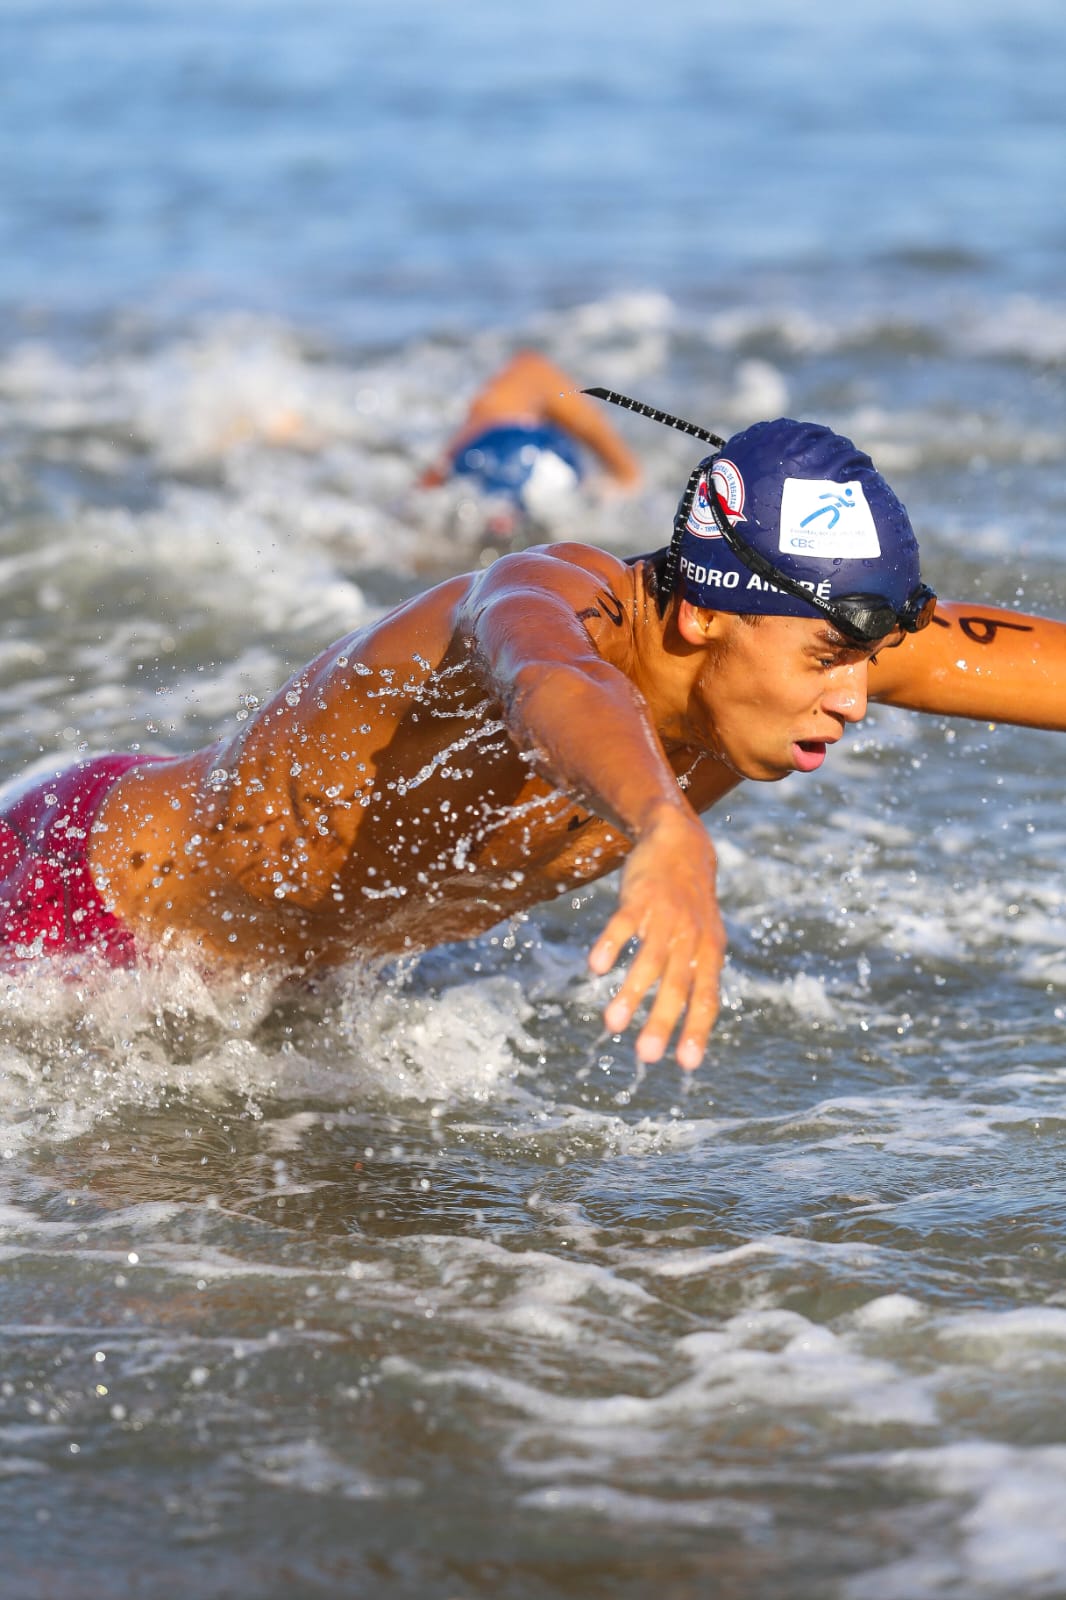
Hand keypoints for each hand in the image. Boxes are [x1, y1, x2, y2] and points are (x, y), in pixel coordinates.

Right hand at [587, 808, 725, 1070]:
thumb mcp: (705, 936)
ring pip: (649, 960)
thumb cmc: (691, 901)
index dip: (696, 1031)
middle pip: (677, 986)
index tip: (686, 1066)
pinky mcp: (639, 898)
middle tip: (646, 1058)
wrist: (681, 840)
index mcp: (709, 954)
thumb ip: (697, 975)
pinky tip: (595, 968)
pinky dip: (611, 945)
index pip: (706, 999)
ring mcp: (665, 917)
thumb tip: (688, 1025)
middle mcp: (691, 938)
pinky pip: (623, 924)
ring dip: (630, 994)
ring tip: (612, 1026)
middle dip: (662, 1023)